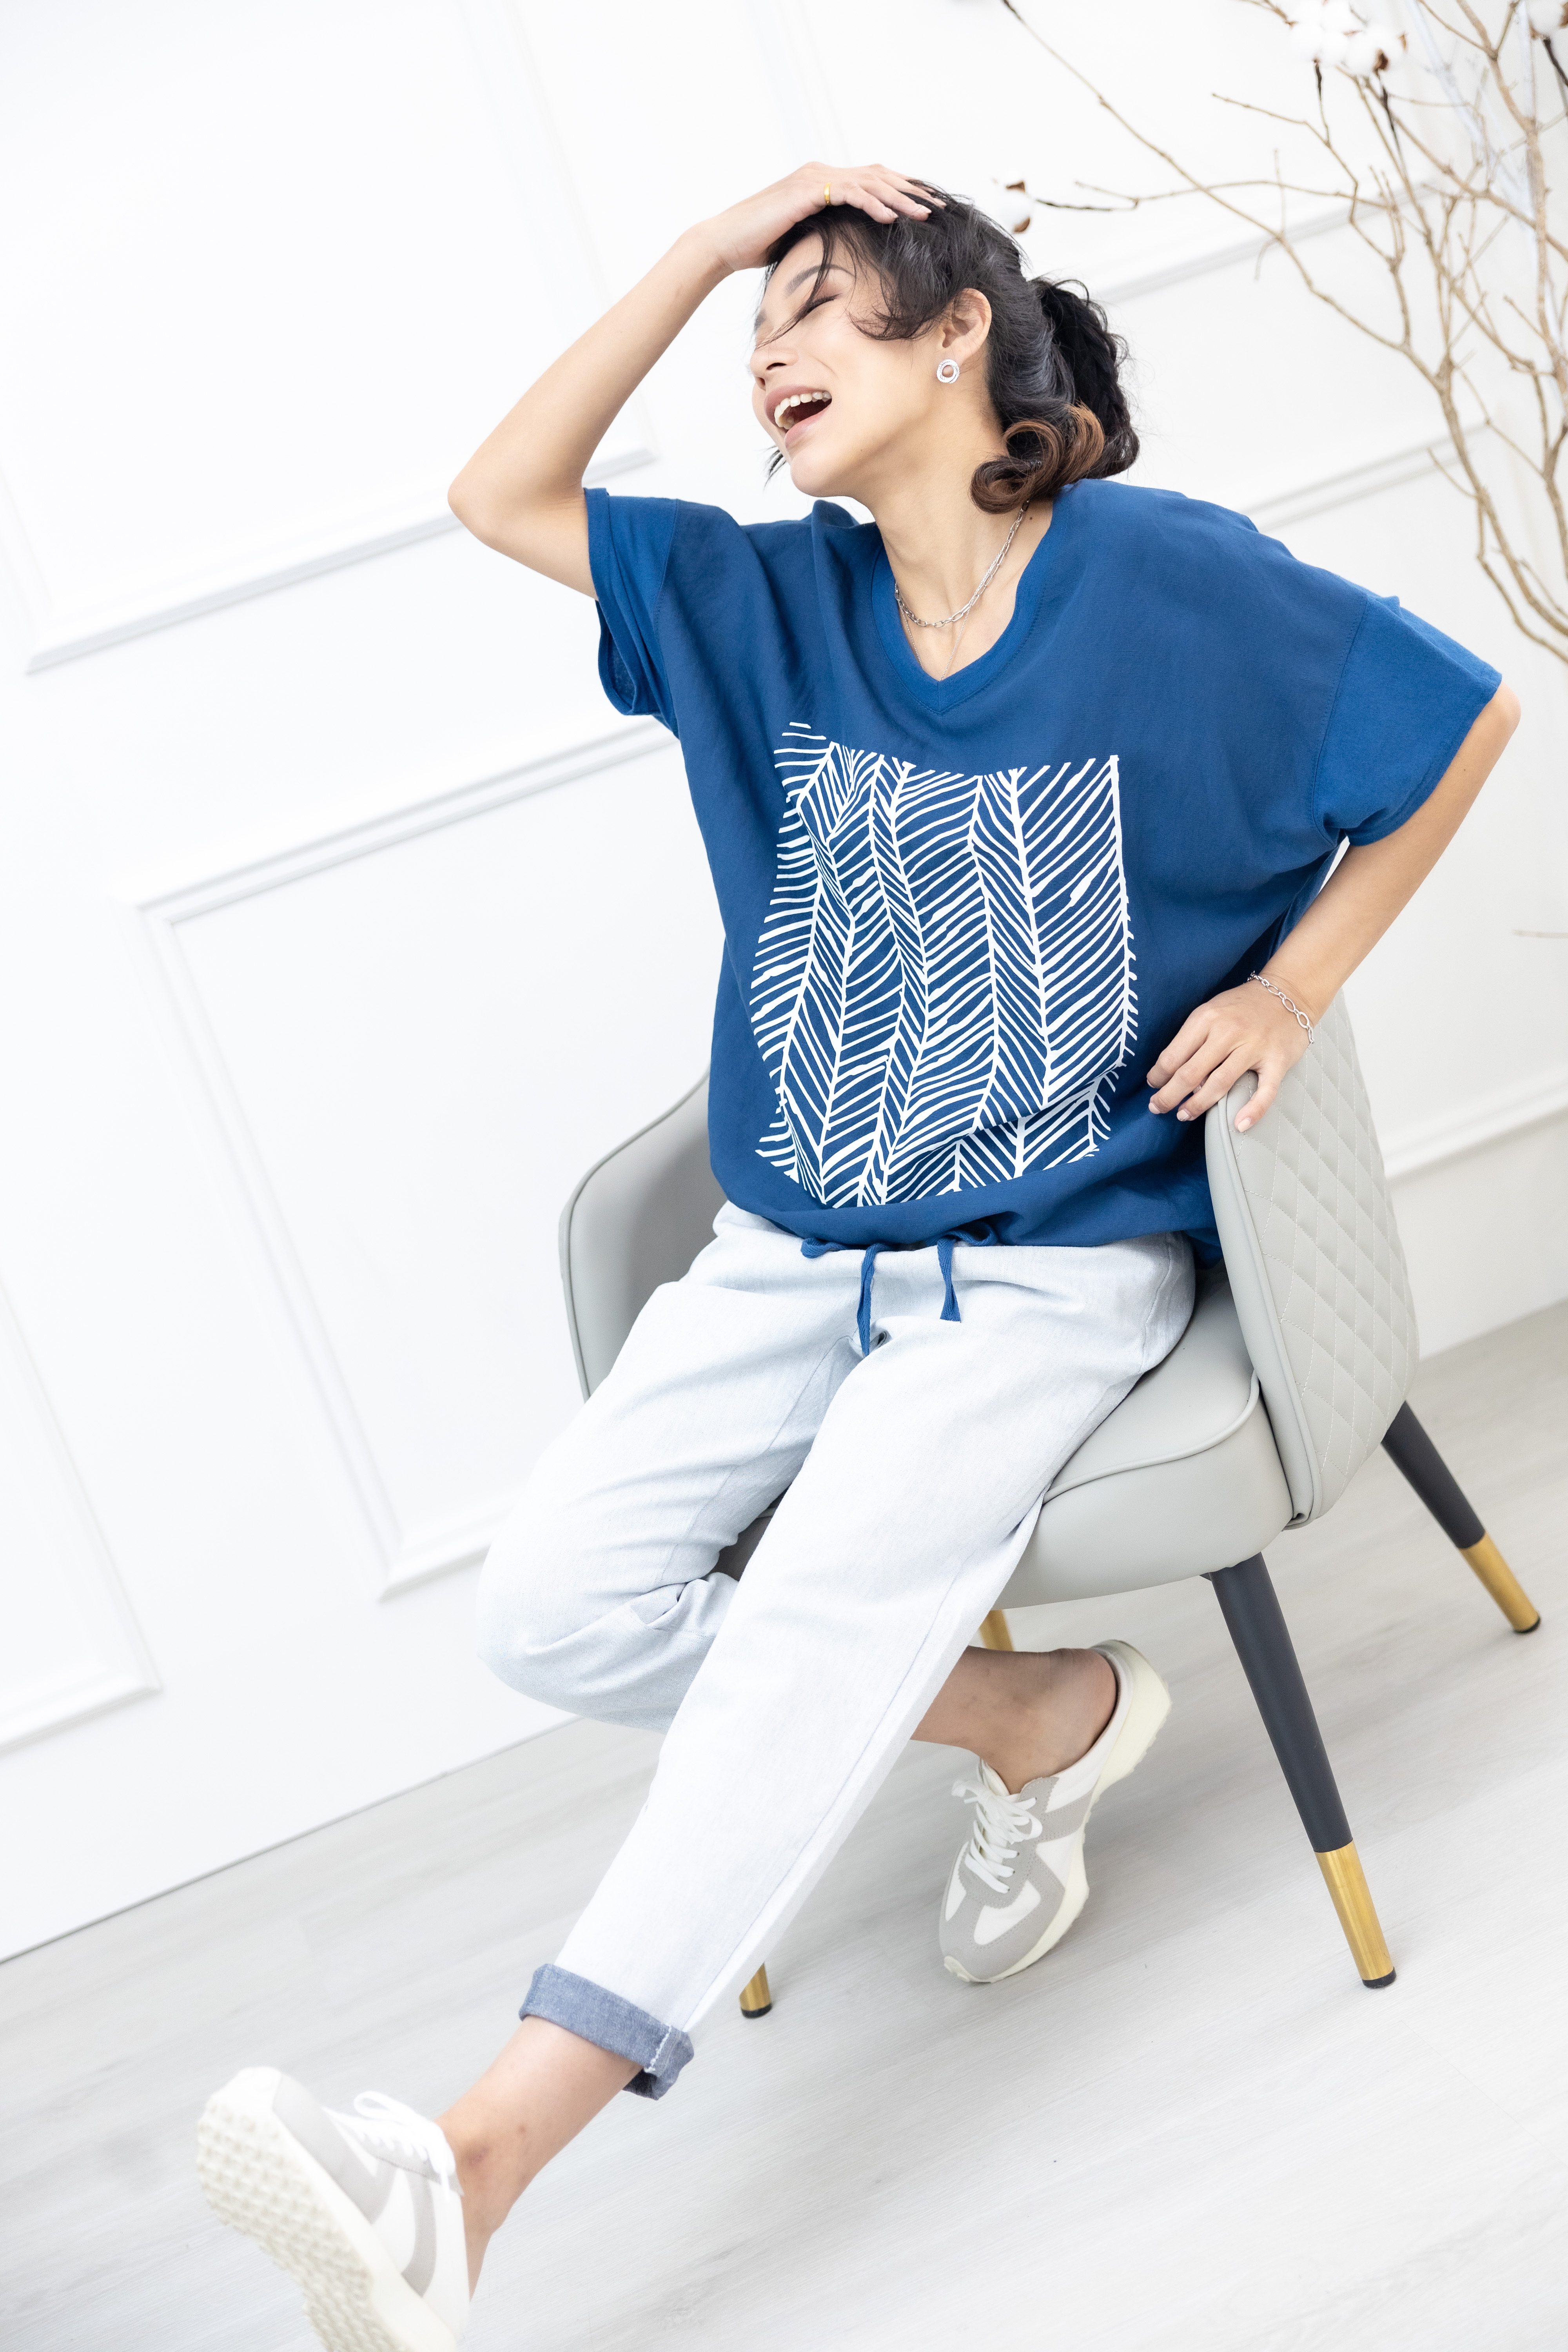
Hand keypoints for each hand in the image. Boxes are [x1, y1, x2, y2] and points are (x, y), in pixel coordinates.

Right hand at [695, 163, 939, 276]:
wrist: (724, 243)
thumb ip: (828, 233)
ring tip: (925, 213)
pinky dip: (873, 203)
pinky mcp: (806, 190)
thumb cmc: (759, 246)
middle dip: (911, 191)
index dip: (902, 192)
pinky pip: (849, 193)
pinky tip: (892, 217)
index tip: (927, 208)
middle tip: (939, 207)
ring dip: (900, 198)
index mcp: (823, 181)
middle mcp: (821, 172)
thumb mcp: (803, 238)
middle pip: (878, 176)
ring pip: (869, 182)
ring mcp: (813, 178)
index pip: (872, 181)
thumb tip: (852, 250)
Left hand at [1145, 979, 1316, 1132]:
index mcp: (1206, 1018)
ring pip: (1219, 1084)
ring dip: (1197, 1105)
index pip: (1173, 1055)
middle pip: (1190, 1074)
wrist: (1289, 992)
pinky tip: (1238, 1125)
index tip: (1153, 1086)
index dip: (1158, 1076)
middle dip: (1169, 1096)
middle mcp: (1228, 1032)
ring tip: (1184, 1115)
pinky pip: (1265, 1091)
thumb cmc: (1243, 1006)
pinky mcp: (1277, 1060)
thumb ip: (1193, 1038)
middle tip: (1158, 1108)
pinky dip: (1253, 1110)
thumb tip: (1171, 1072)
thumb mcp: (1212, 1011)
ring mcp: (1254, 1047)